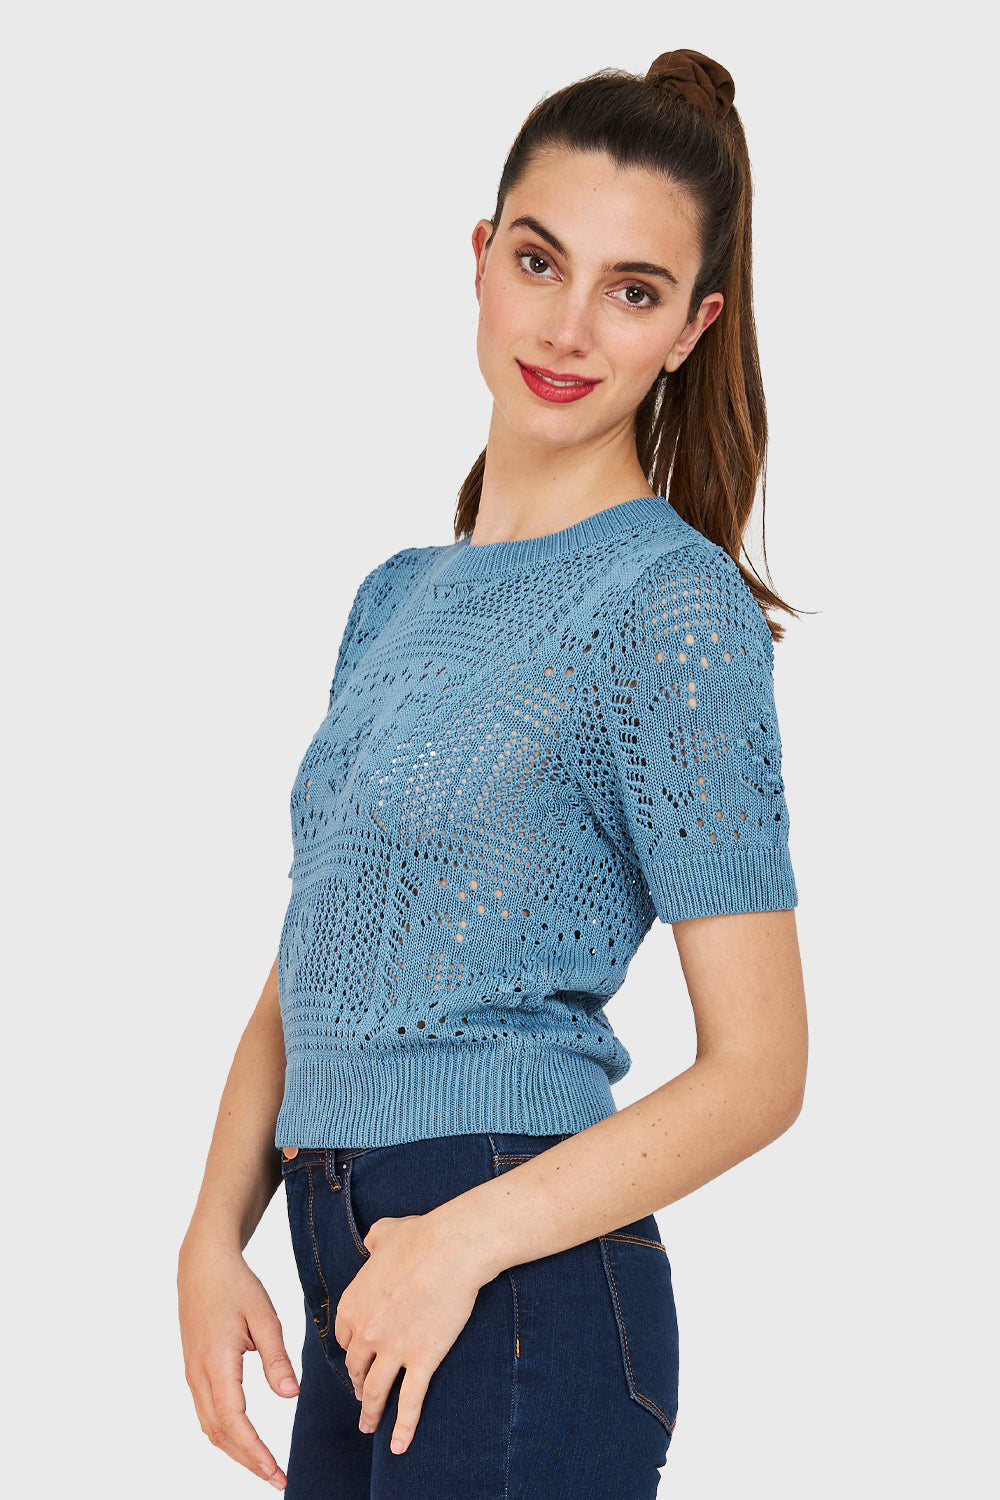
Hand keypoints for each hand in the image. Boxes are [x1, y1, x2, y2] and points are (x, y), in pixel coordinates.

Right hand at [178, 1238, 298, 1489]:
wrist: (202, 1264)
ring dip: (236, 1451)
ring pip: (211, 1427)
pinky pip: (207, 1413)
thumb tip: (290, 1395)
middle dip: (248, 1461)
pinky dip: (226, 1434)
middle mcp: (198, 1375)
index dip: (255, 1451)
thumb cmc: (236, 1285)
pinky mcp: (194, 1370)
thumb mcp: (264, 1315)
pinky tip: (244, 1440)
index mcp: (216, 1362)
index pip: (234, 1421)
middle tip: (278, 1480)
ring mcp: (192, 1374)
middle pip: (220, 1434)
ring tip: (265, 1467)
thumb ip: (276, 1357)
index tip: (276, 1471)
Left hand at [334, 1212, 485, 1455]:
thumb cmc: (422, 1235)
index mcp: (352, 1303)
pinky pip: (410, 1401)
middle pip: (356, 1368)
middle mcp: (366, 1331)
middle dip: (358, 1385)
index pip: (344, 1338)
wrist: (453, 1246)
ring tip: (370, 1426)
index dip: (352, 1351)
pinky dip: (403, 1427)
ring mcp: (394, 1349)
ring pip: (376, 1391)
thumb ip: (372, 1242)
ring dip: (371, 1413)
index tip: (358, 1360)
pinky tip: (399, 1446)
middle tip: (362, 1397)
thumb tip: (372, 1244)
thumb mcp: (384, 1233)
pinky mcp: (422, 1359)